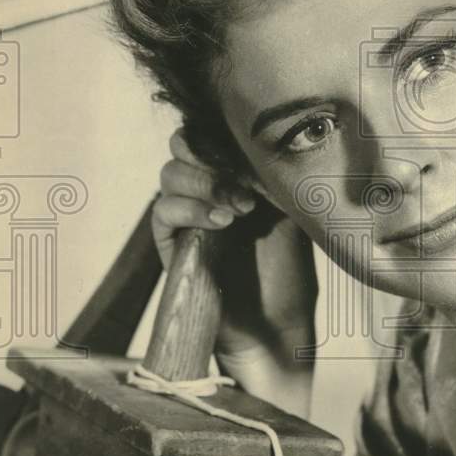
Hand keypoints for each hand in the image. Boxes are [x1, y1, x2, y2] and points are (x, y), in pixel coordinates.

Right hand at [154, 129, 317, 361]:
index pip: (213, 130)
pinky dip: (191, 208)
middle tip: (245, 178)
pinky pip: (163, 210)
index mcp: (234, 174)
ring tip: (242, 208)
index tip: (260, 151)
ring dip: (206, 182)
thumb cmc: (290, 270)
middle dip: (211, 151)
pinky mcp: (172, 242)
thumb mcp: (292, 211)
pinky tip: (223, 222)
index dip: (229, 132)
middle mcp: (207, 188)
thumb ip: (275, 175)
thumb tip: (273, 142)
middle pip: (184, 142)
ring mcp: (187, 214)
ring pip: (171, 172)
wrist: (275, 325)